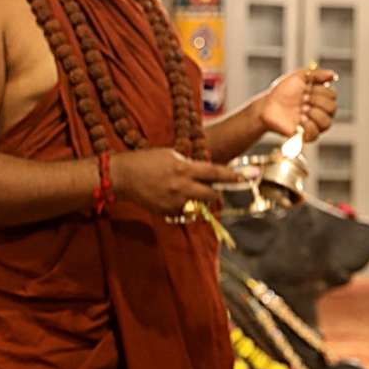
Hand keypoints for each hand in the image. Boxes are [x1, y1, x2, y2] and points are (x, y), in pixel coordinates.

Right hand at [110, 147, 244, 215]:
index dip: (233, 176)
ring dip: (198, 199)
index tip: (247, 177)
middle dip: (215, 191)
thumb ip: (190, 164)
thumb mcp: (170, 155)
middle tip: (213, 187)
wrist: (121, 176)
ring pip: (199, 205)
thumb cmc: (146, 161)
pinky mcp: (167, 212)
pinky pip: (184, 211)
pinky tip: (169, 195)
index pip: (215, 173)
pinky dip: (183, 205)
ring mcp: (175, 202)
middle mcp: (182, 187)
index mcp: (184, 168)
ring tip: (182, 188)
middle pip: (212, 194)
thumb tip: (205, 171)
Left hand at [257, 68, 338, 142]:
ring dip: (315, 114)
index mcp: (320, 98)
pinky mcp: (305, 135)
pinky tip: (300, 121)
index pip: (332, 95)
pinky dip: (309, 127)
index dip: (320, 91)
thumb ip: (317, 74)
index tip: (305, 89)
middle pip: (332, 108)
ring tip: (302, 110)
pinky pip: (316, 135)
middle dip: (317, 101)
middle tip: (302, 99)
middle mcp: (319, 111)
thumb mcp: (299, 76)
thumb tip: (333, 75)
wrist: (267, 106)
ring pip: (327, 123)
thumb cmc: (282, 91)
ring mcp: (313, 124)